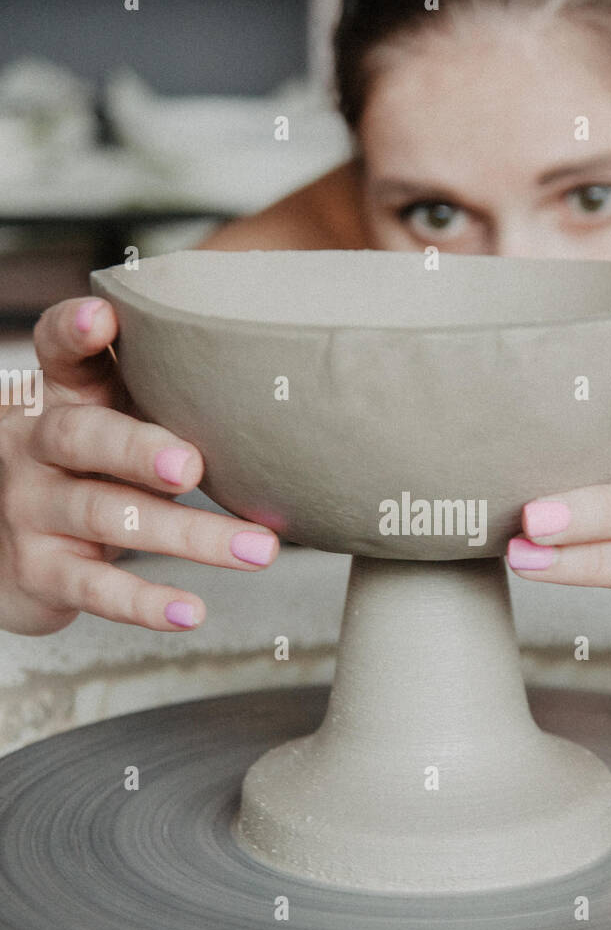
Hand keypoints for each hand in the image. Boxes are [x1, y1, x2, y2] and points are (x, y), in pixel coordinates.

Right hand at [0, 297, 277, 634]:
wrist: (9, 551)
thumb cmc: (89, 472)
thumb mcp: (108, 423)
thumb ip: (159, 397)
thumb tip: (267, 384)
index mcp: (60, 399)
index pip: (58, 355)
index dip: (74, 334)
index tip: (102, 316)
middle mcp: (35, 448)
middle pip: (81, 438)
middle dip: (136, 450)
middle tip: (191, 466)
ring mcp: (31, 511)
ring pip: (110, 518)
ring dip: (190, 536)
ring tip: (259, 551)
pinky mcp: (40, 572)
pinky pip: (97, 588)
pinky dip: (147, 603)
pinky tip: (192, 612)